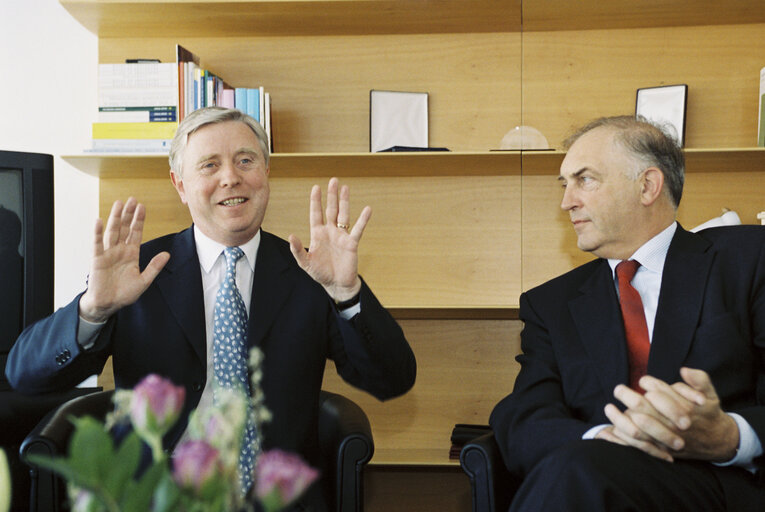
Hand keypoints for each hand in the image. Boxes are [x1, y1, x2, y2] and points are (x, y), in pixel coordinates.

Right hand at [78, 198, 169, 321]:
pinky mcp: (97, 259)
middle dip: (129, 214)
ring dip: (115, 218)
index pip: (136, 233)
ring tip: (119, 204)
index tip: (142, 207)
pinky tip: (99, 220)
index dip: (139, 220)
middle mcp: (120, 250)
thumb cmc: (124, 293)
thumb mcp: (144, 281)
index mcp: (131, 254)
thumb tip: (167, 254)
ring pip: (112, 232)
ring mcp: (108, 253)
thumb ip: (154, 267)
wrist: (108, 304)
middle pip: (124, 228)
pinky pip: (97, 244)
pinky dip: (97, 232)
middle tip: (132, 199)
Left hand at [288, 178, 370, 300]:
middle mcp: (330, 232)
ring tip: (346, 188)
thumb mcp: (305, 263)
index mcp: (317, 234)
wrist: (337, 284)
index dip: (316, 201)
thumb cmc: (321, 273)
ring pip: (344, 215)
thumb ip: (297, 250)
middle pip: (331, 210)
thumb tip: (291, 236)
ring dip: (345, 202)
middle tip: (333, 181)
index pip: (316, 214)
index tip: (316, 188)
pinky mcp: (352, 243)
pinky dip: (363, 220)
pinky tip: (367, 210)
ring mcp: (341, 236)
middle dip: (331, 196)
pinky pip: (358, 229)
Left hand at [602, 368, 738, 461]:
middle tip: (618, 389)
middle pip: (644, 407)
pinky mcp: (662, 450)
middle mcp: (674, 424)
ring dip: (620, 418)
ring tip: (609, 408)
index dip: (648, 384)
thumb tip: (683, 370)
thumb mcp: (711, 394)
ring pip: (638, 428)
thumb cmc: (709, 413)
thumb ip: (700, 380)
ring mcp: (667, 439)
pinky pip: (638, 445)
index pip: (658, 392)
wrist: (718, 442)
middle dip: (627, 396)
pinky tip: (610, 428)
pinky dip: (622, 438)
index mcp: (685, 408)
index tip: (642, 382)